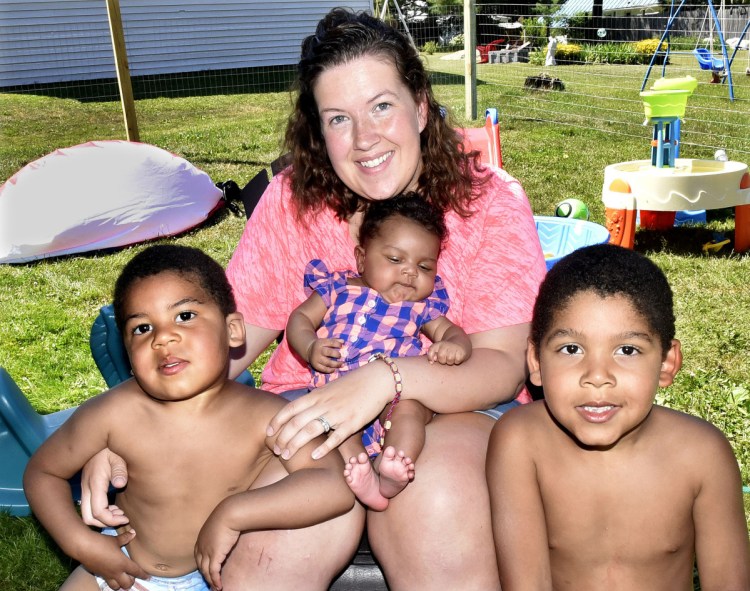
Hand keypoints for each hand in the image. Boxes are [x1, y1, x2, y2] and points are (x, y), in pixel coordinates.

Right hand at [78, 529, 148, 589]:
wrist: (84, 547)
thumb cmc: (102, 543)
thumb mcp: (115, 540)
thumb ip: (125, 538)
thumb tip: (133, 533)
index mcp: (123, 564)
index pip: (136, 571)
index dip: (143, 575)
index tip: (148, 577)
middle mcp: (116, 572)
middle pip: (127, 584)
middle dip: (131, 582)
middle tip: (133, 577)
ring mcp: (107, 575)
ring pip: (116, 586)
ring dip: (121, 584)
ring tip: (123, 579)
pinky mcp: (99, 574)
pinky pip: (108, 582)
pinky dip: (112, 581)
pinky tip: (112, 575)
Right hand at [80, 448, 129, 527]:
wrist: (101, 434)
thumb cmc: (113, 446)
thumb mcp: (119, 456)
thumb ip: (120, 470)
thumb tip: (120, 484)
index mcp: (95, 482)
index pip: (98, 511)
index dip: (111, 520)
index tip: (126, 518)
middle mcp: (87, 486)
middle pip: (88, 518)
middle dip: (105, 523)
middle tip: (123, 518)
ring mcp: (85, 486)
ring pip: (86, 513)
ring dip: (102, 518)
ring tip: (120, 514)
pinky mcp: (87, 484)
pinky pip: (89, 505)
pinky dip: (100, 511)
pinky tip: (114, 506)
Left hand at [194, 505, 241, 590]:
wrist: (229, 513)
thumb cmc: (227, 515)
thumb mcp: (219, 523)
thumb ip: (218, 530)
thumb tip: (225, 532)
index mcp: (201, 539)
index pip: (198, 556)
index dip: (202, 564)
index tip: (207, 570)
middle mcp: (201, 547)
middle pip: (200, 565)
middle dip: (205, 575)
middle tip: (210, 582)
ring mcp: (206, 552)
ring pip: (206, 571)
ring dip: (210, 581)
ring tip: (215, 588)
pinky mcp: (215, 556)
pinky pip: (213, 572)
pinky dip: (216, 580)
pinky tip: (219, 586)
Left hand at [267, 362, 390, 459]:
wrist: (377, 379)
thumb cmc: (353, 384)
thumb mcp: (329, 389)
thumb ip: (315, 400)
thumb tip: (301, 410)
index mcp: (317, 395)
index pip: (290, 408)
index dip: (277, 421)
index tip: (268, 433)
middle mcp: (323, 404)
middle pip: (296, 422)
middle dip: (283, 438)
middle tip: (276, 450)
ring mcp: (337, 414)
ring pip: (310, 431)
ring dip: (295, 444)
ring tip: (286, 456)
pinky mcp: (352, 423)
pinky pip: (335, 438)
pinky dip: (323, 448)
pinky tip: (314, 457)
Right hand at [308, 338, 343, 372]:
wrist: (309, 350)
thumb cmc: (321, 345)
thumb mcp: (326, 341)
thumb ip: (334, 341)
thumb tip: (343, 341)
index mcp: (321, 343)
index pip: (331, 342)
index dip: (337, 344)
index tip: (341, 346)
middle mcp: (318, 350)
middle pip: (329, 352)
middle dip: (337, 354)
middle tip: (340, 356)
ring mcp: (316, 359)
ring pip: (327, 362)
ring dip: (336, 364)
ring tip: (342, 364)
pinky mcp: (315, 365)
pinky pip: (323, 369)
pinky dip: (330, 370)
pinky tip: (334, 369)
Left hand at [427, 341, 468, 364]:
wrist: (460, 342)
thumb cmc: (447, 350)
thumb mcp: (438, 350)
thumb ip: (433, 355)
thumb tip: (431, 362)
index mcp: (438, 344)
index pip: (431, 350)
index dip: (430, 357)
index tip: (431, 362)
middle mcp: (446, 345)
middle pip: (441, 358)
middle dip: (443, 361)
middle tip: (446, 358)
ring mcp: (454, 347)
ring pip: (449, 360)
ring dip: (450, 362)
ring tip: (452, 358)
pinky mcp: (461, 351)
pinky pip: (457, 361)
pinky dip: (457, 361)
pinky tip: (457, 358)